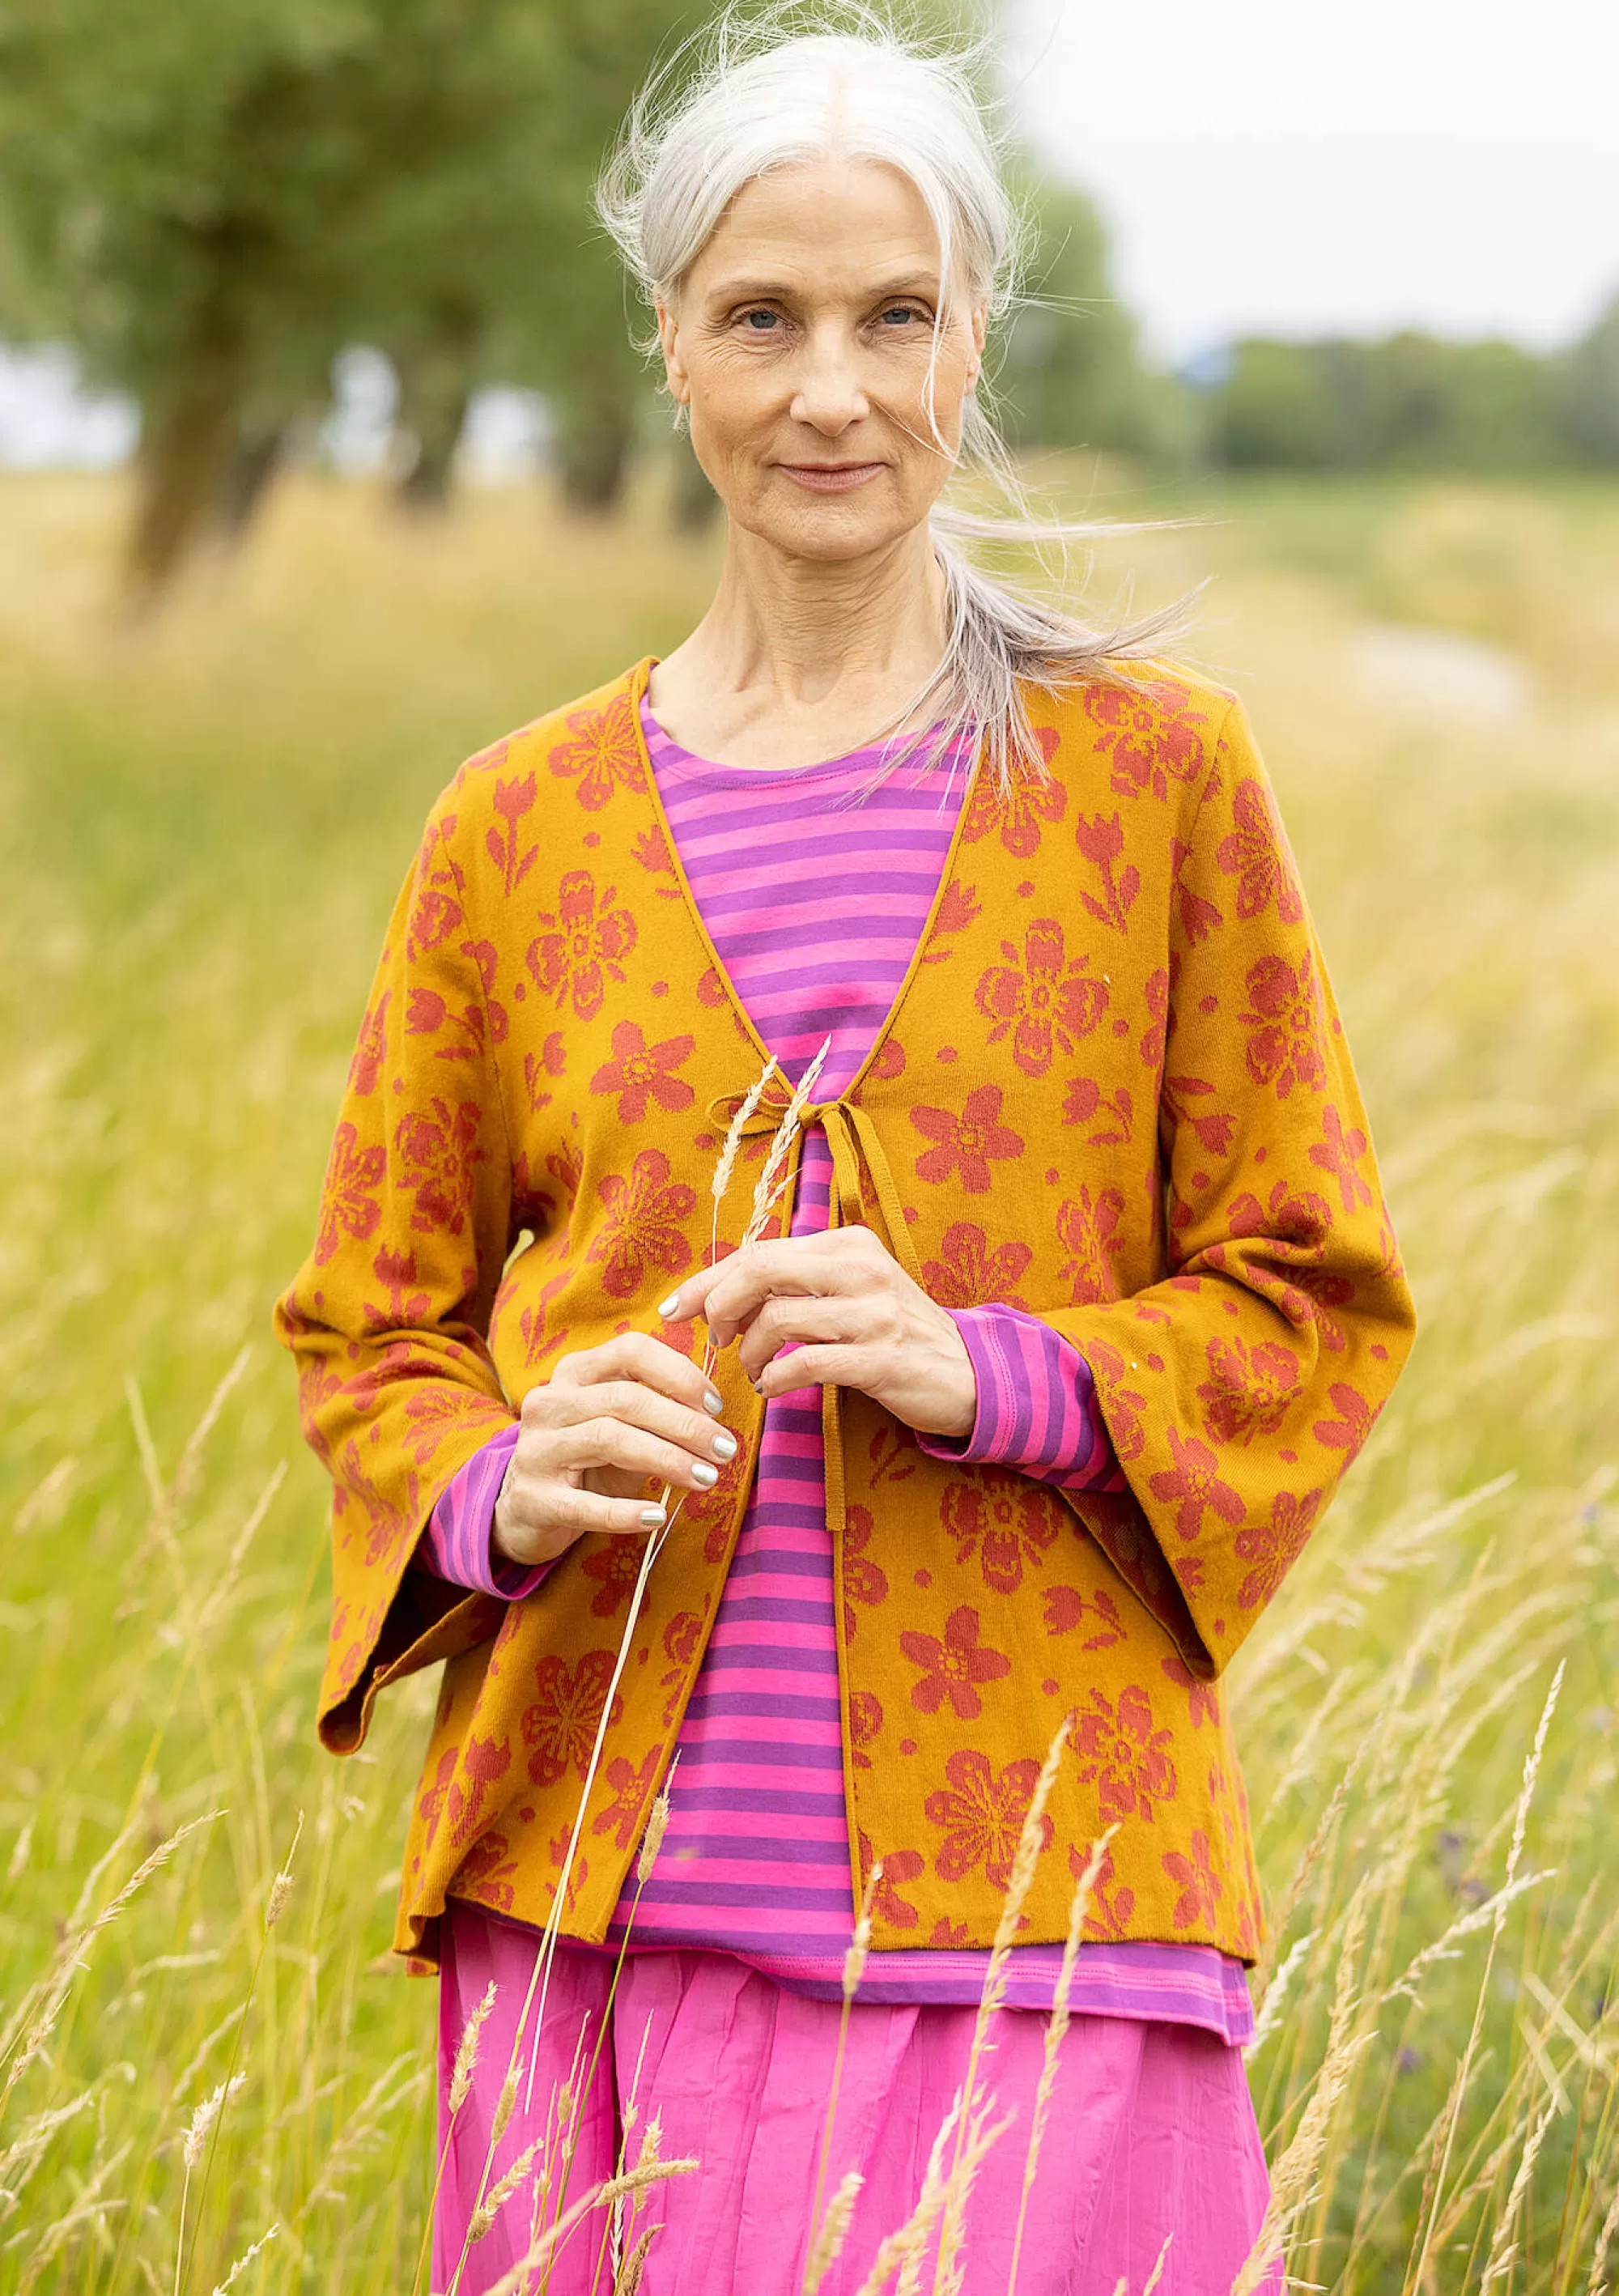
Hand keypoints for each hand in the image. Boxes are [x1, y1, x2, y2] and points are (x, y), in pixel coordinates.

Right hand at [493, 1334, 740, 1569]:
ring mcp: (536, 1450)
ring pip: (610, 1440)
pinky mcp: (533, 1499)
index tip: (716, 1406)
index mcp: (574, 1372)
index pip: (631, 1350)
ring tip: (706, 1478)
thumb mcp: (618, 1425)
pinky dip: (626, 1511)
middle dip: (685, 1424)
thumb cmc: (586, 1460)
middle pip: (626, 1399)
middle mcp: (550, 1402)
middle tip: (725, 1450)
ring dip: (667, 1459)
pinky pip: (586, 1504)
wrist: (524, 1509)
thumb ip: (655, 1410)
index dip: (679, 1373)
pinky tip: (658, 1516)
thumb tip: (712, 1413)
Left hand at [660, 1227, 975, 1439]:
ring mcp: (874, 1312)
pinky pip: (804, 1363)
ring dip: (749, 1351)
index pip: (760, 1250)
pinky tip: (773, 1389)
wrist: (970, 1374)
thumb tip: (720, 1292)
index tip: (676, 1308)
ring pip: (777, 1318)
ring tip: (752, 1370)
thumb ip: (797, 1282)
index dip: (709, 1279)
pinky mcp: (880, 1358)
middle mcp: (860, 1267)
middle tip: (714, 1340)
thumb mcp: (851, 1290)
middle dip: (719, 1306)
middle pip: (761, 1270)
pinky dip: (775, 1379)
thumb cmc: (895, 1333)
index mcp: (847, 1243)